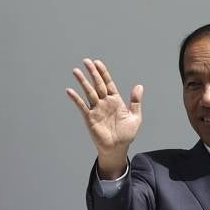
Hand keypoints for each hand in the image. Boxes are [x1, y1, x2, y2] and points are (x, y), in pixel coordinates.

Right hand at [66, 58, 142, 178]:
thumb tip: (139, 86)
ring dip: (83, 82)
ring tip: (76, 71)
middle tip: (86, 61)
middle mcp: (104, 103)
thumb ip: (135, 101)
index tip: (97, 63)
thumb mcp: (135, 117)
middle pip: (97, 84)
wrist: (117, 148)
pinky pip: (82, 106)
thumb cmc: (126, 134)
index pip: (108, 83)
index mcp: (115, 100)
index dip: (103, 73)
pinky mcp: (90, 118)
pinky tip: (70, 91)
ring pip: (89, 92)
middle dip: (92, 73)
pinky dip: (76, 99)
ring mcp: (96, 110)